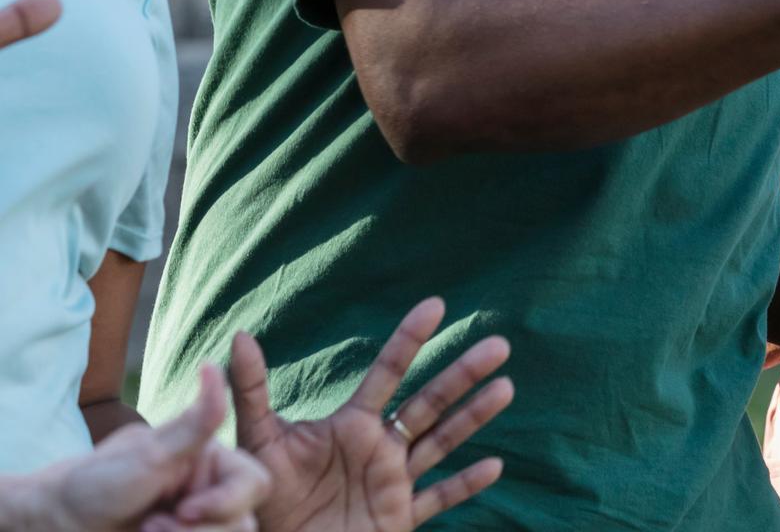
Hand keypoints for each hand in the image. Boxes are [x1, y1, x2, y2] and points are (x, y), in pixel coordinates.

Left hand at [36, 363, 268, 531]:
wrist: (58, 525)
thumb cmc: (98, 483)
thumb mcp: (149, 454)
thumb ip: (194, 420)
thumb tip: (212, 366)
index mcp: (214, 465)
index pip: (255, 483)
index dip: (227, 501)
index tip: (184, 509)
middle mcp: (211, 496)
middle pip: (243, 524)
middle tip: (151, 527)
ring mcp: (197, 527)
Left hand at [230, 297, 512, 531]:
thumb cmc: (263, 499)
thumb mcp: (257, 445)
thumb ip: (251, 394)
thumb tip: (237, 336)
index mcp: (352, 424)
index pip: (388, 372)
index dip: (410, 338)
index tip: (435, 304)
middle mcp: (380, 447)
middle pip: (429, 403)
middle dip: (463, 373)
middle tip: (499, 344)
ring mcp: (392, 483)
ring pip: (442, 442)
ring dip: (475, 416)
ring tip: (506, 387)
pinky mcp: (396, 521)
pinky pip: (437, 500)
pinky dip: (465, 485)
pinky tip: (496, 467)